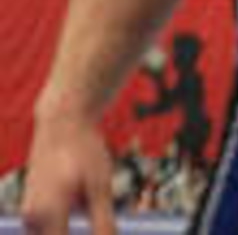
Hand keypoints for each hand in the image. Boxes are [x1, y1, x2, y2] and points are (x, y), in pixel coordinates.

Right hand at [21, 112, 116, 234]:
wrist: (62, 121)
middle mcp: (32, 220)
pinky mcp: (32, 209)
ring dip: (68, 232)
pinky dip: (62, 228)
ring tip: (86, 203)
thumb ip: (103, 222)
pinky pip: (48, 229)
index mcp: (47, 217)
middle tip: (92, 212)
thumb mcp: (100, 186)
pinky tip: (78, 210)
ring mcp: (29, 215)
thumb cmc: (84, 150)